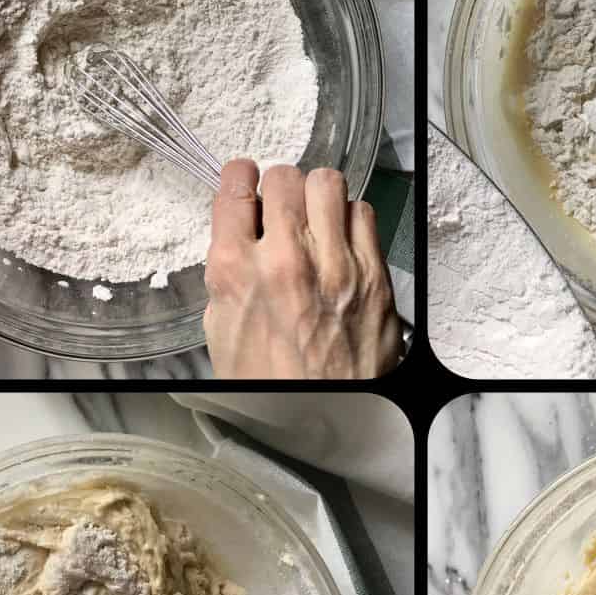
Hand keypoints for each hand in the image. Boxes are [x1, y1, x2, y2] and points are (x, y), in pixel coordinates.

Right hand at [204, 160, 402, 378]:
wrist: (329, 416)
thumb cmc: (274, 384)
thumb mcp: (223, 332)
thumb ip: (229, 276)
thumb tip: (239, 239)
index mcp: (237, 273)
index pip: (236, 191)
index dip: (240, 178)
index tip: (245, 178)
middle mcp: (286, 260)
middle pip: (284, 178)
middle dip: (280, 187)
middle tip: (283, 204)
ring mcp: (335, 264)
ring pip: (327, 184)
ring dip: (318, 195)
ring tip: (315, 215)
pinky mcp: (373, 273)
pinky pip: (364, 213)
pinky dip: (350, 218)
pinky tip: (342, 238)